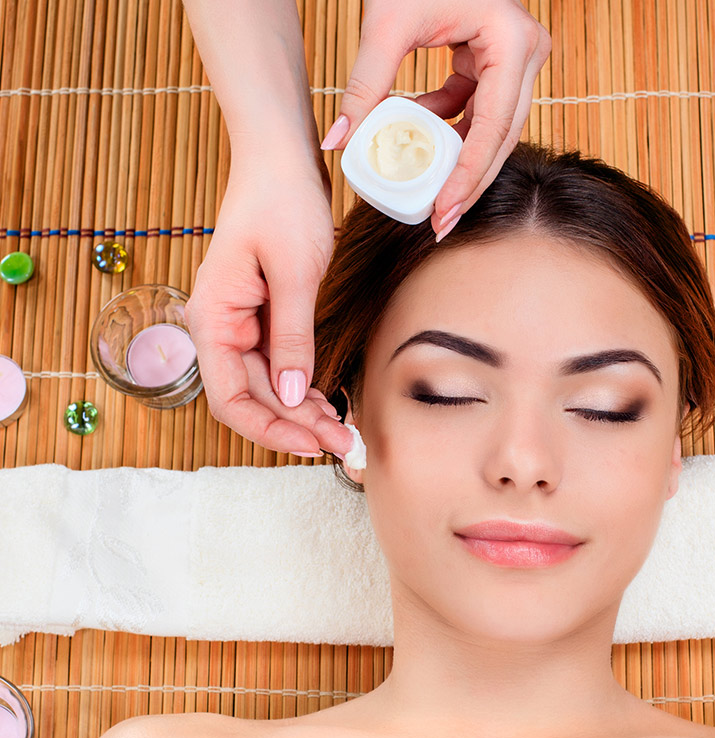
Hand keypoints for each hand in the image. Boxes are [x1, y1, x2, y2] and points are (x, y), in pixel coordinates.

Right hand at [184, 155, 353, 458]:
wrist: (281, 159)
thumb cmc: (281, 202)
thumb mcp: (294, 272)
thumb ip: (293, 337)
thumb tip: (295, 397)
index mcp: (213, 319)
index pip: (230, 399)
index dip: (269, 430)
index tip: (310, 445)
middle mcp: (220, 328)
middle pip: (252, 399)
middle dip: (296, 426)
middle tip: (343, 444)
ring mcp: (241, 325)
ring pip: (267, 388)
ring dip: (302, 413)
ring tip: (342, 431)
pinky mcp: (263, 318)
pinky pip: (279, 366)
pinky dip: (303, 388)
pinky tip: (329, 403)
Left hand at [320, 0, 551, 234]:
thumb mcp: (386, 25)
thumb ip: (364, 84)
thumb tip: (337, 143)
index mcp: (511, 39)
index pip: (492, 127)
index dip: (468, 175)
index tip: (445, 211)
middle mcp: (526, 51)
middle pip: (500, 138)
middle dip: (468, 182)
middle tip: (441, 221)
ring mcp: (517, 58)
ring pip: (493, 131)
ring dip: (457, 159)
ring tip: (430, 195)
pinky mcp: (498, 63)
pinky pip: (478, 111)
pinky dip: (449, 127)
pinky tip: (421, 135)